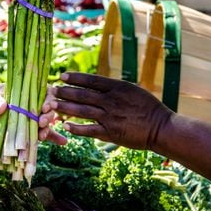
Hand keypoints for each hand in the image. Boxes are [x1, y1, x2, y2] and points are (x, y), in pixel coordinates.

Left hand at [0, 83, 66, 144]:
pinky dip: (50, 138)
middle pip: (47, 110)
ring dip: (47, 130)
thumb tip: (2, 106)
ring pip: (44, 123)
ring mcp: (28, 117)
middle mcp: (30, 103)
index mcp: (25, 91)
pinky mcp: (24, 129)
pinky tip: (63, 143)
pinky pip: (39, 133)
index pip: (44, 93)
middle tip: (41, 124)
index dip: (48, 100)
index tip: (45, 108)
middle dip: (47, 117)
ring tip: (43, 136)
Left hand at [50, 72, 172, 149]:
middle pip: (82, 95)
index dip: (75, 78)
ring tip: (51, 106)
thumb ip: (114, 87)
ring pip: (82, 111)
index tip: (62, 76)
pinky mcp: (110, 133)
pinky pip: (89, 130)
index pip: (91, 80)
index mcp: (118, 88)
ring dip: (65, 108)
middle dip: (64, 92)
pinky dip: (76, 128)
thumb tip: (96, 83)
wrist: (160, 128)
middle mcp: (111, 101)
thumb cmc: (148, 107)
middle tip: (50, 90)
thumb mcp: (133, 90)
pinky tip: (65, 126)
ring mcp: (110, 118)